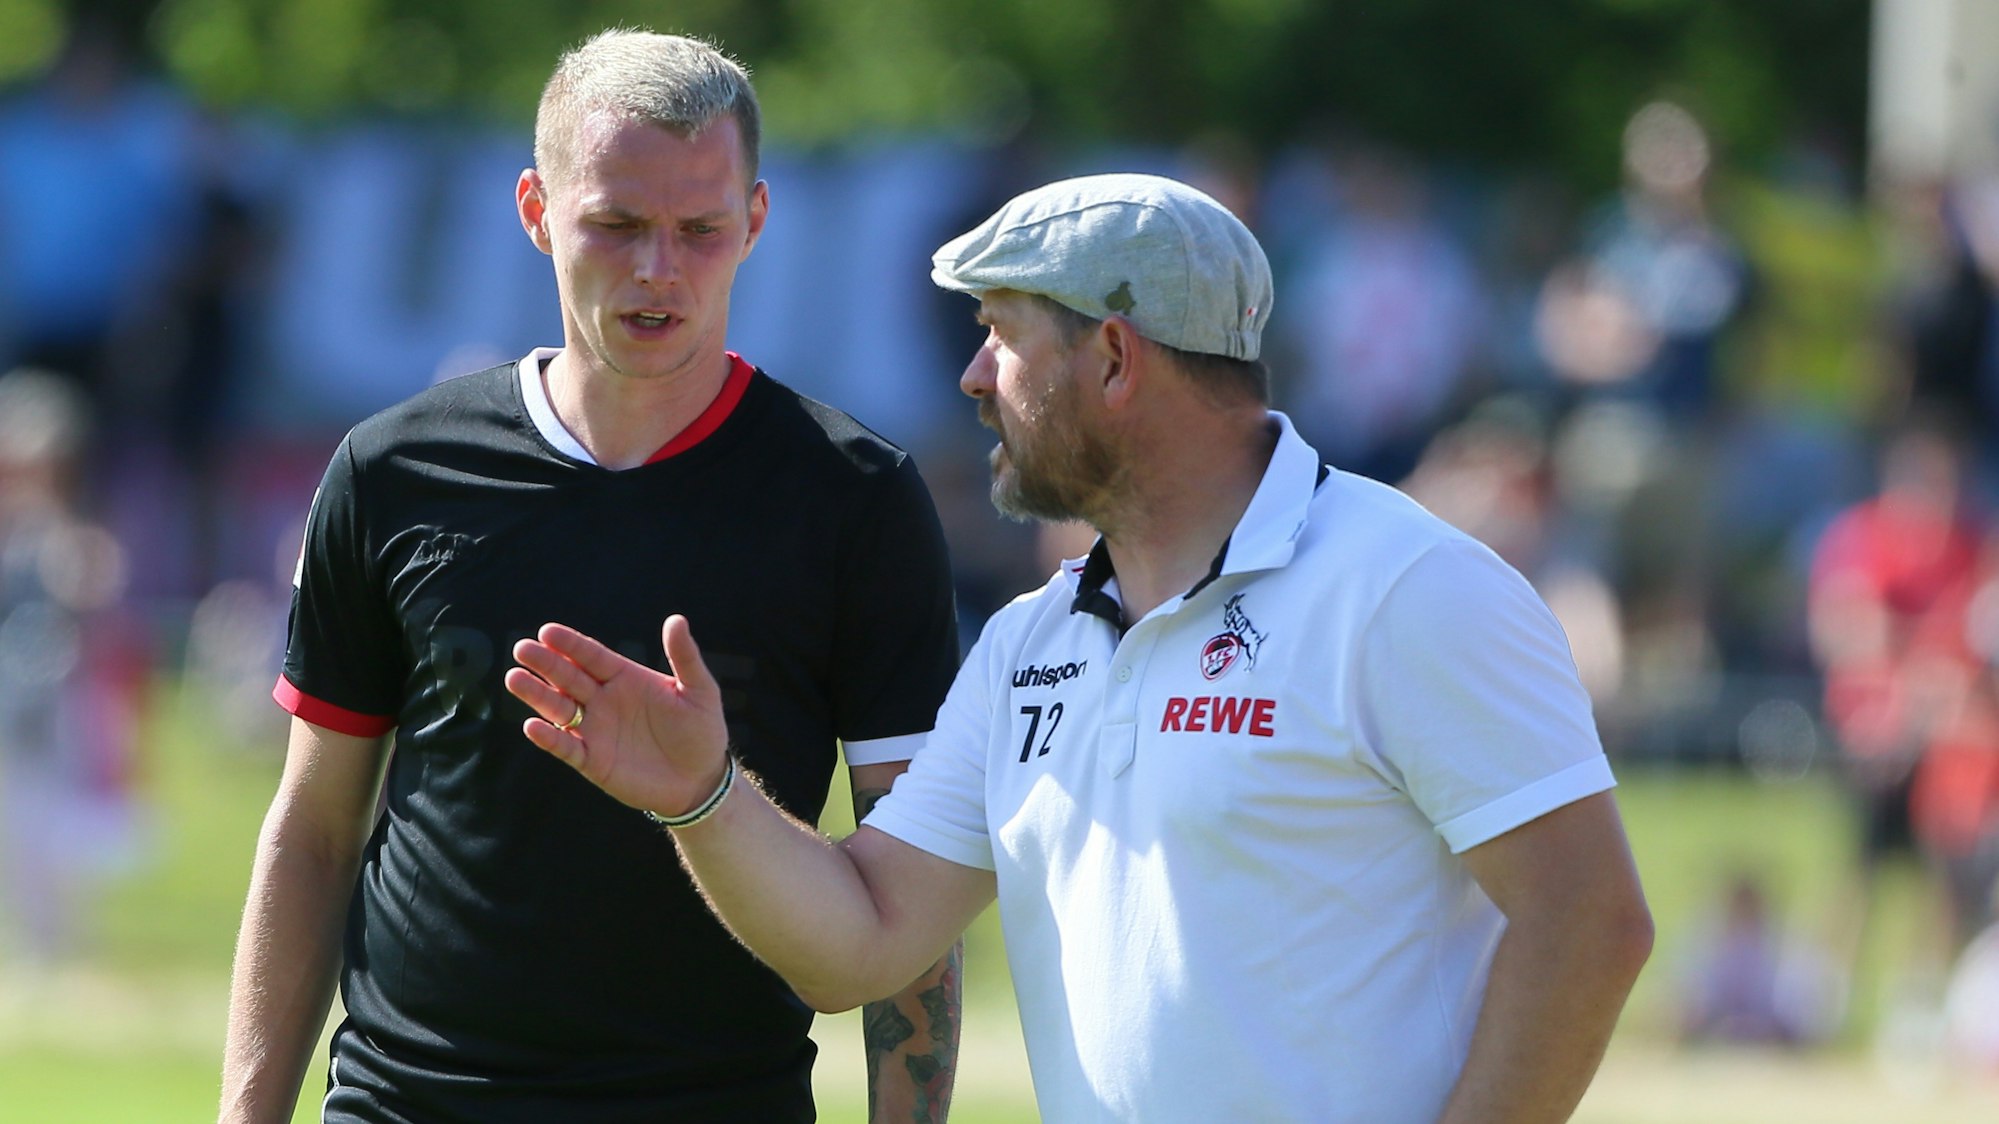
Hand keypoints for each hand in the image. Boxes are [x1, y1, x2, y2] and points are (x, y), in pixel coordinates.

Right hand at [505, 615, 731, 816]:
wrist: (700, 780)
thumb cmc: (702, 731)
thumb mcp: (700, 691)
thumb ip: (684, 657)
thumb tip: (676, 619)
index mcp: (625, 678)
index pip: (592, 656)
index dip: (570, 644)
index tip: (548, 631)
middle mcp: (604, 700)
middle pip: (568, 678)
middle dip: (546, 664)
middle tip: (522, 649)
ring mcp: (595, 730)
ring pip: (559, 709)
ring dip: (537, 695)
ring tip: (514, 679)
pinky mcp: (593, 761)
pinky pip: (566, 747)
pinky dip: (549, 738)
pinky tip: (533, 726)